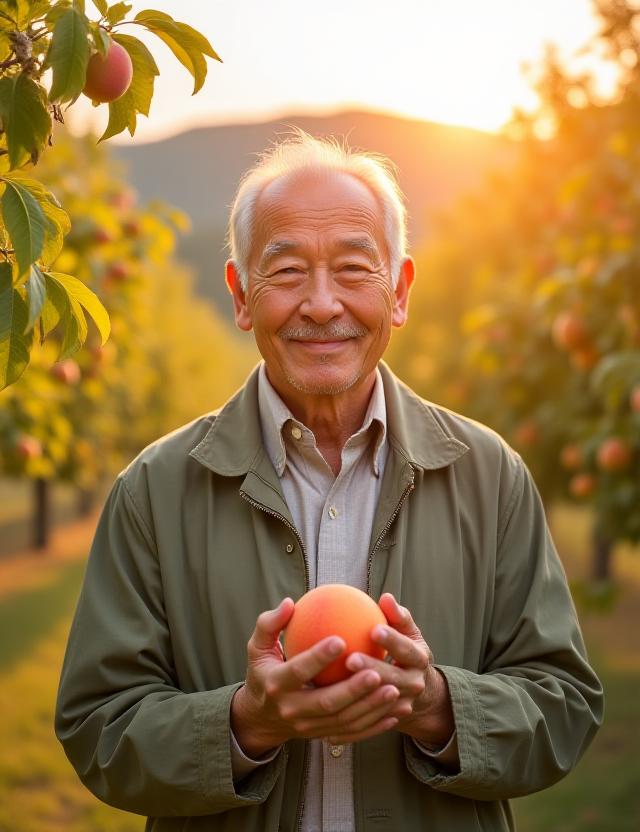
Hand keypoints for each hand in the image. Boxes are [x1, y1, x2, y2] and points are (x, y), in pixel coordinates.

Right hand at [230, 597, 407, 757]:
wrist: (261, 717)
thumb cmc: (263, 670)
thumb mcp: (257, 647)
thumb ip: (270, 624)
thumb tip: (290, 603)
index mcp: (276, 684)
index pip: (298, 671)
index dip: (318, 657)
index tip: (341, 639)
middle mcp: (292, 710)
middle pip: (326, 702)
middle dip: (352, 690)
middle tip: (376, 672)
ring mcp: (308, 727)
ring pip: (343, 720)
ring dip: (370, 708)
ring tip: (393, 689)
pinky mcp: (321, 737)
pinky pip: (351, 733)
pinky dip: (373, 725)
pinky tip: (394, 712)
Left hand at [335, 593, 454, 746]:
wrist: (420, 687)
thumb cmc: (405, 648)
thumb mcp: (407, 631)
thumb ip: (397, 616)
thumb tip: (386, 597)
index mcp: (419, 658)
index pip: (406, 648)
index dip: (392, 640)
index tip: (373, 629)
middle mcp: (415, 683)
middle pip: (393, 678)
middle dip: (373, 669)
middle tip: (350, 659)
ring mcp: (405, 704)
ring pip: (380, 702)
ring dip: (359, 695)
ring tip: (334, 684)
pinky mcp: (391, 719)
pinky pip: (370, 720)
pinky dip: (351, 714)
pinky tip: (327, 706)